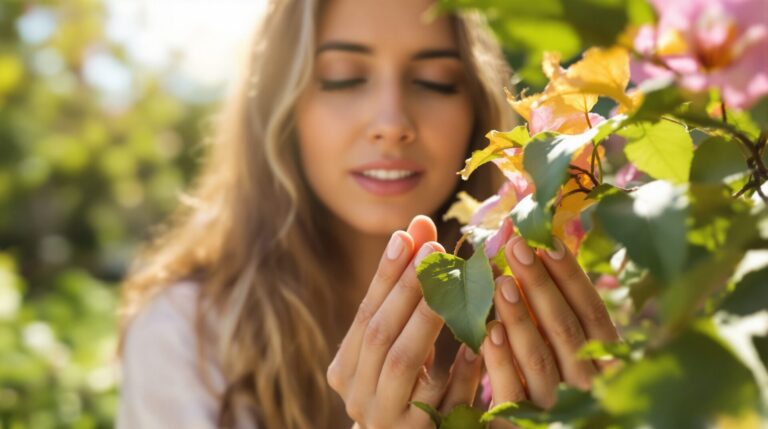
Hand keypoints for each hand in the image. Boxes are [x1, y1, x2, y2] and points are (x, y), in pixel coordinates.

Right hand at [328, 216, 483, 428]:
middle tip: (434, 249)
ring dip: (427, 317)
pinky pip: (439, 396)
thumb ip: (404, 294)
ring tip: (450, 282)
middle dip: (406, 287)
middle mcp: (355, 394)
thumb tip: (419, 226)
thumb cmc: (408, 390)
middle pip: (379, 333)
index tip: (407, 235)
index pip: (365, 313)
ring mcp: (382, 418)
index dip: (386, 274)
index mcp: (345, 368)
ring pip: (402, 360)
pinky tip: (478, 338)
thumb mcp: (400, 344)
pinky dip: (459, 368)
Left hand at [483, 235, 618, 408]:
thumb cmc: (549, 366)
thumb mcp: (559, 332)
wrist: (531, 427)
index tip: (547, 241)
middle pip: (565, 329)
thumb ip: (556, 292)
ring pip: (539, 357)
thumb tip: (548, 232)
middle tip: (516, 247)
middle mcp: (587, 382)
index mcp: (603, 357)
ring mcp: (557, 403)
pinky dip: (501, 358)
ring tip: (499, 283)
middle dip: (539, 284)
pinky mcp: (523, 419)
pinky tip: (488, 330)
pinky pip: (512, 388)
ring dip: (519, 317)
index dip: (570, 276)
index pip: (592, 312)